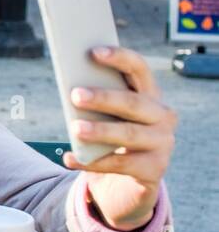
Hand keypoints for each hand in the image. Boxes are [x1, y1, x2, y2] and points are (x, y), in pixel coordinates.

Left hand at [62, 45, 176, 229]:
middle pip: (133, 102)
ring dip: (100, 130)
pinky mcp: (154, 169)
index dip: (118, 58)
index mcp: (150, 94)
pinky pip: (120, 164)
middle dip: (104, 98)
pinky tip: (69, 158)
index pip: (139, 69)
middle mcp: (162, 116)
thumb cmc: (112, 136)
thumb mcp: (107, 116)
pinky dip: (92, 162)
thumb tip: (70, 88)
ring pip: (129, 134)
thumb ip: (97, 101)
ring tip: (75, 128)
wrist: (128, 179)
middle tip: (75, 95)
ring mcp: (162, 143)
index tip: (92, 52)